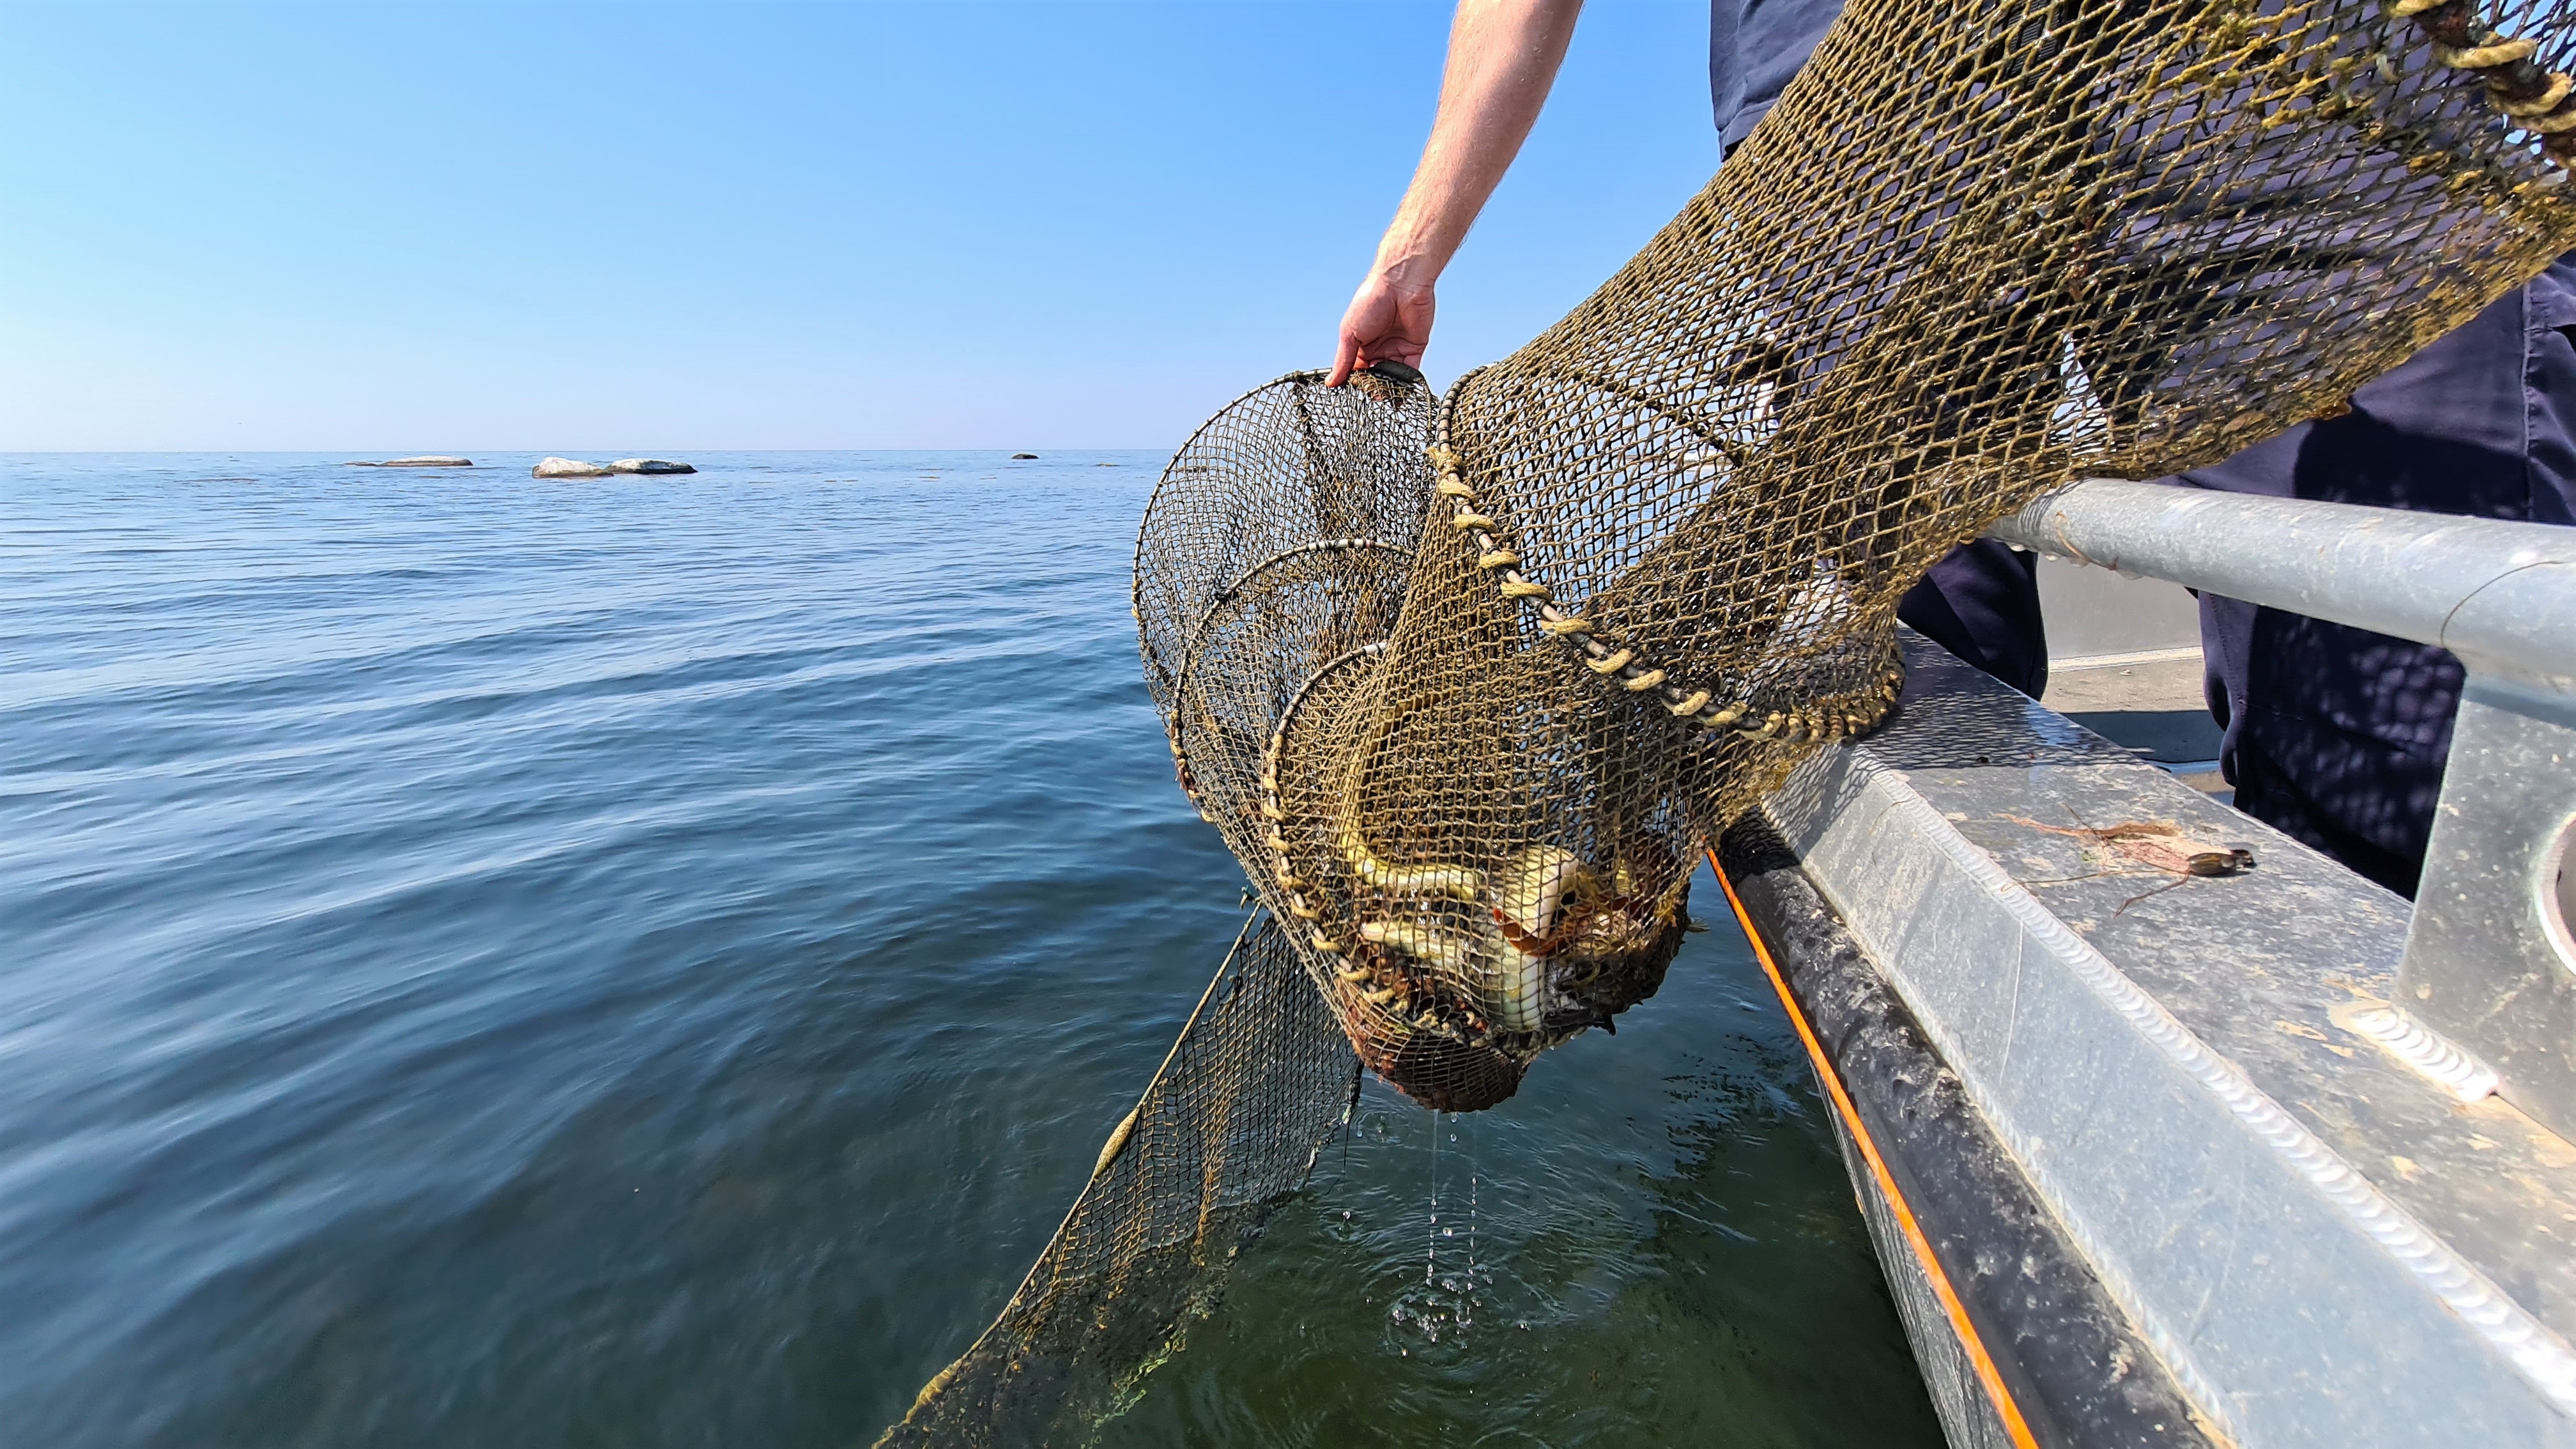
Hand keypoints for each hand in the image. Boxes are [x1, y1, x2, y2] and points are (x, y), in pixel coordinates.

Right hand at [1328, 271, 1435, 385]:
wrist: (1400, 285)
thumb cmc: (1370, 301)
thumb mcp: (1349, 333)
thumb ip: (1343, 360)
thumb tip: (1331, 382)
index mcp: (1360, 344)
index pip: (1356, 370)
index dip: (1355, 381)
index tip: (1353, 391)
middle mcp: (1378, 348)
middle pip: (1375, 376)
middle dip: (1373, 387)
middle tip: (1371, 393)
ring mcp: (1397, 348)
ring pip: (1393, 377)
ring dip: (1389, 388)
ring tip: (1384, 393)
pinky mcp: (1415, 348)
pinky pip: (1411, 371)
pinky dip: (1407, 383)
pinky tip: (1401, 390)